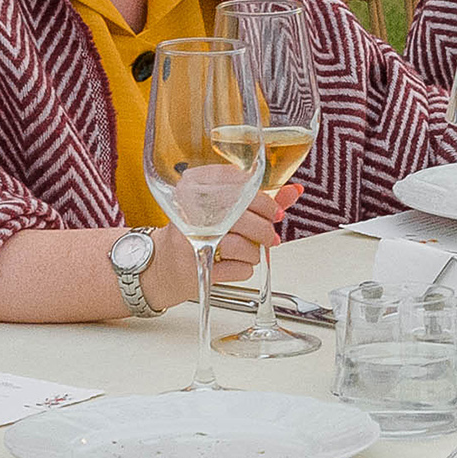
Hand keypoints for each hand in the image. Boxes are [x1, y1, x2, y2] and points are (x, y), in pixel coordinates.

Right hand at [150, 184, 299, 303]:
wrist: (162, 265)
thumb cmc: (198, 234)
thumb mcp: (222, 211)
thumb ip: (258, 201)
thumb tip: (294, 191)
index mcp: (194, 188)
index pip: (240, 187)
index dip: (265, 202)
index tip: (273, 210)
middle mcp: (191, 213)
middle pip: (245, 218)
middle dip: (265, 230)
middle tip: (268, 236)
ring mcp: (192, 242)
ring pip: (245, 247)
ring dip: (254, 253)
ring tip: (246, 252)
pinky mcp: (198, 270)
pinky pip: (241, 269)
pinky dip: (244, 268)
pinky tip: (232, 264)